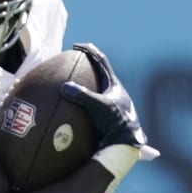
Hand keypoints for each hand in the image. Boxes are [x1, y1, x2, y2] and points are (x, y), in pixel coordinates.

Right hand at [60, 43, 159, 160]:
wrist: (126, 145)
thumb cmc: (117, 124)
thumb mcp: (99, 107)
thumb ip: (83, 96)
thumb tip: (65, 87)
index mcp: (114, 86)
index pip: (101, 62)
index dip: (90, 52)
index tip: (76, 47)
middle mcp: (112, 95)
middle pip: (98, 75)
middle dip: (86, 68)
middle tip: (72, 64)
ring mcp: (109, 107)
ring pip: (94, 93)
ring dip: (82, 89)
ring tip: (67, 87)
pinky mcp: (104, 120)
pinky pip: (88, 109)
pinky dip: (77, 107)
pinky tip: (67, 112)